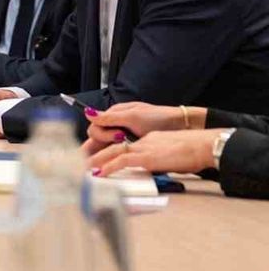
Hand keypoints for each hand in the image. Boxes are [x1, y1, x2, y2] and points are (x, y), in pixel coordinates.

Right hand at [81, 102, 200, 154]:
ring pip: (106, 147)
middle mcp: (116, 126)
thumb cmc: (159, 118)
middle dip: (106, 140)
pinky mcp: (132, 147)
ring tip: (126, 145)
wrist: (182, 125)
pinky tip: (123, 158)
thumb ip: (109, 117)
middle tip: (122, 138)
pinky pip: (118, 153)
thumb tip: (87, 113)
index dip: (100, 134)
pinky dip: (118, 156)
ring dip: (110, 150)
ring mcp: (124, 137)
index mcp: (113, 116)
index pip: (94, 127)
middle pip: (97, 138)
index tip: (114, 137)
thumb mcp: (133, 116)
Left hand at [87, 129, 224, 176]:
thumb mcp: (173, 157)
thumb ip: (161, 162)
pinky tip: (100, 174)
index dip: (110, 154)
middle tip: (83, 164)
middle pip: (114, 147)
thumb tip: (155, 170)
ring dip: (97, 161)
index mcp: (150, 141)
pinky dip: (109, 167)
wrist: (204, 146)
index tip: (100, 162)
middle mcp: (143, 142)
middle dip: (97, 155)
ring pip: (113, 152)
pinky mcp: (146, 156)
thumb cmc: (195, 153)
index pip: (125, 147)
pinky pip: (122, 161)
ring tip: (85, 169)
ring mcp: (144, 148)